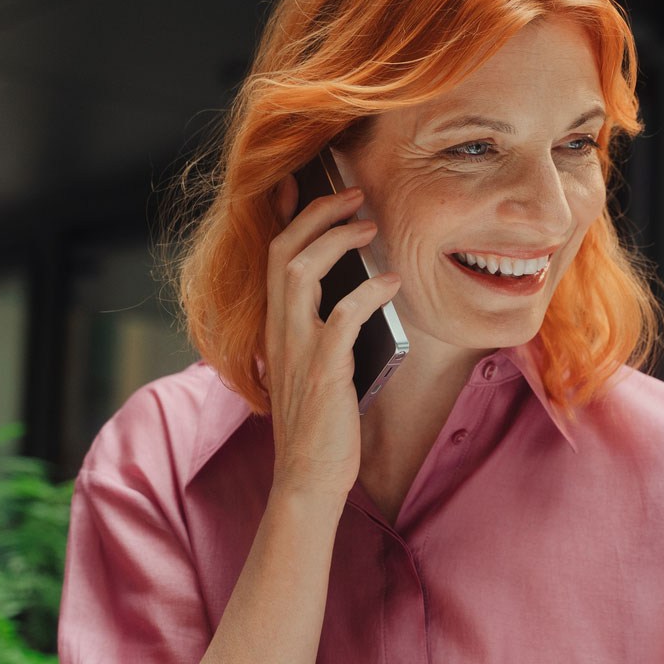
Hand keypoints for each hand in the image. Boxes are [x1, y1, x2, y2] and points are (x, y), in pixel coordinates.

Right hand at [263, 173, 400, 500]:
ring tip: (368, 226)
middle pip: (282, 251)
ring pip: (300, 272)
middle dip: (316, 215)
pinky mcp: (324, 371)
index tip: (306, 184)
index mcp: (277, 328)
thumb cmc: (321, 426)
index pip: (272, 257)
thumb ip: (326, 331)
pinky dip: (368, 292)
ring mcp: (298, 349)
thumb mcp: (316, 368)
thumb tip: (363, 291)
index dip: (288, 217)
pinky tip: (392, 282)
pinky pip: (342, 316)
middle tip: (352, 195)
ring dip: (335, 241)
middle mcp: (280, 332)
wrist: (308, 478)